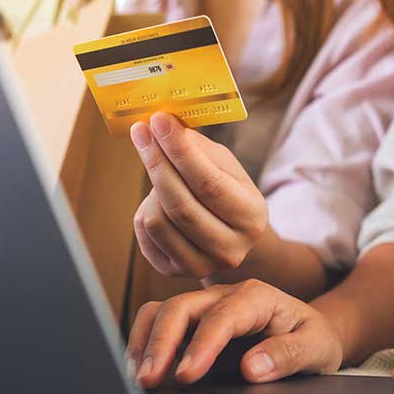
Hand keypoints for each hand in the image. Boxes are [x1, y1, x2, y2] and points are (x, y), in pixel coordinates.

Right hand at [125, 279, 342, 388]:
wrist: (309, 331)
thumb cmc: (313, 337)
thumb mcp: (317, 347)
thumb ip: (288, 355)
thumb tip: (251, 368)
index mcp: (257, 297)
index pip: (222, 317)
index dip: (201, 345)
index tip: (186, 376)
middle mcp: (225, 296)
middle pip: (182, 307)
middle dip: (160, 342)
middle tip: (148, 381)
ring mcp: (205, 308)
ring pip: (162, 311)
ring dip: (145, 341)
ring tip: (138, 379)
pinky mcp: (193, 324)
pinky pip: (159, 323)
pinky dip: (144, 344)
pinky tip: (142, 372)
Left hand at [131, 112, 267, 278]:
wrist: (230, 238)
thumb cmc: (227, 193)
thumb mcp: (226, 167)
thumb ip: (197, 147)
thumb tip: (163, 125)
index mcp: (251, 217)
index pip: (209, 183)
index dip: (180, 151)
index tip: (159, 121)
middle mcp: (230, 249)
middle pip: (180, 204)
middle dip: (156, 162)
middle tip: (142, 131)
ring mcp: (201, 265)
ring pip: (157, 220)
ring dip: (152, 189)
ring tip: (163, 176)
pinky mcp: (173, 272)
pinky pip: (144, 234)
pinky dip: (145, 210)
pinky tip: (158, 201)